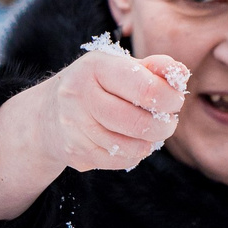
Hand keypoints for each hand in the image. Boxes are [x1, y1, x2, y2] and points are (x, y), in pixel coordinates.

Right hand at [0, 48, 188, 223]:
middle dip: (163, 126)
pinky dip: (133, 154)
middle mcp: (79, 95)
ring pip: (130, 146)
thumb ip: (152, 68)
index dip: (170, 98)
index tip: (175, 100)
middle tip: (168, 122)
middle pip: (137, 122)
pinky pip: (119, 160)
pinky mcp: (75, 151)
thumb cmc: (94, 86)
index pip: (145, 88)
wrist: (46, 115)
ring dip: (149, 142)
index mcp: (95, 67)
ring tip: (150, 132)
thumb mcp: (118, 67)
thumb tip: (181, 73)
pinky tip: (130, 142)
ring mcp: (74, 126)